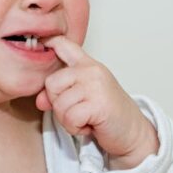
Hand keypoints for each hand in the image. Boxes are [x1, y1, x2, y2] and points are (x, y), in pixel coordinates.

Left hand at [35, 36, 158, 169]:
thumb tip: (40, 101)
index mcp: (88, 65)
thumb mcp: (81, 99)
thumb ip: (59, 95)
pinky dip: (76, 128)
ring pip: (60, 104)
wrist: (132, 132)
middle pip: (51, 83)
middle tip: (77, 111)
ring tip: (86, 118)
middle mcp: (91, 71)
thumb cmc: (107, 114)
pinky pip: (70, 118)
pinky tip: (90, 125)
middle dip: (58, 104)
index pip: (65, 45)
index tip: (43, 40)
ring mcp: (96, 85)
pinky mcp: (99, 104)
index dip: (50, 41)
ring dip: (68, 120)